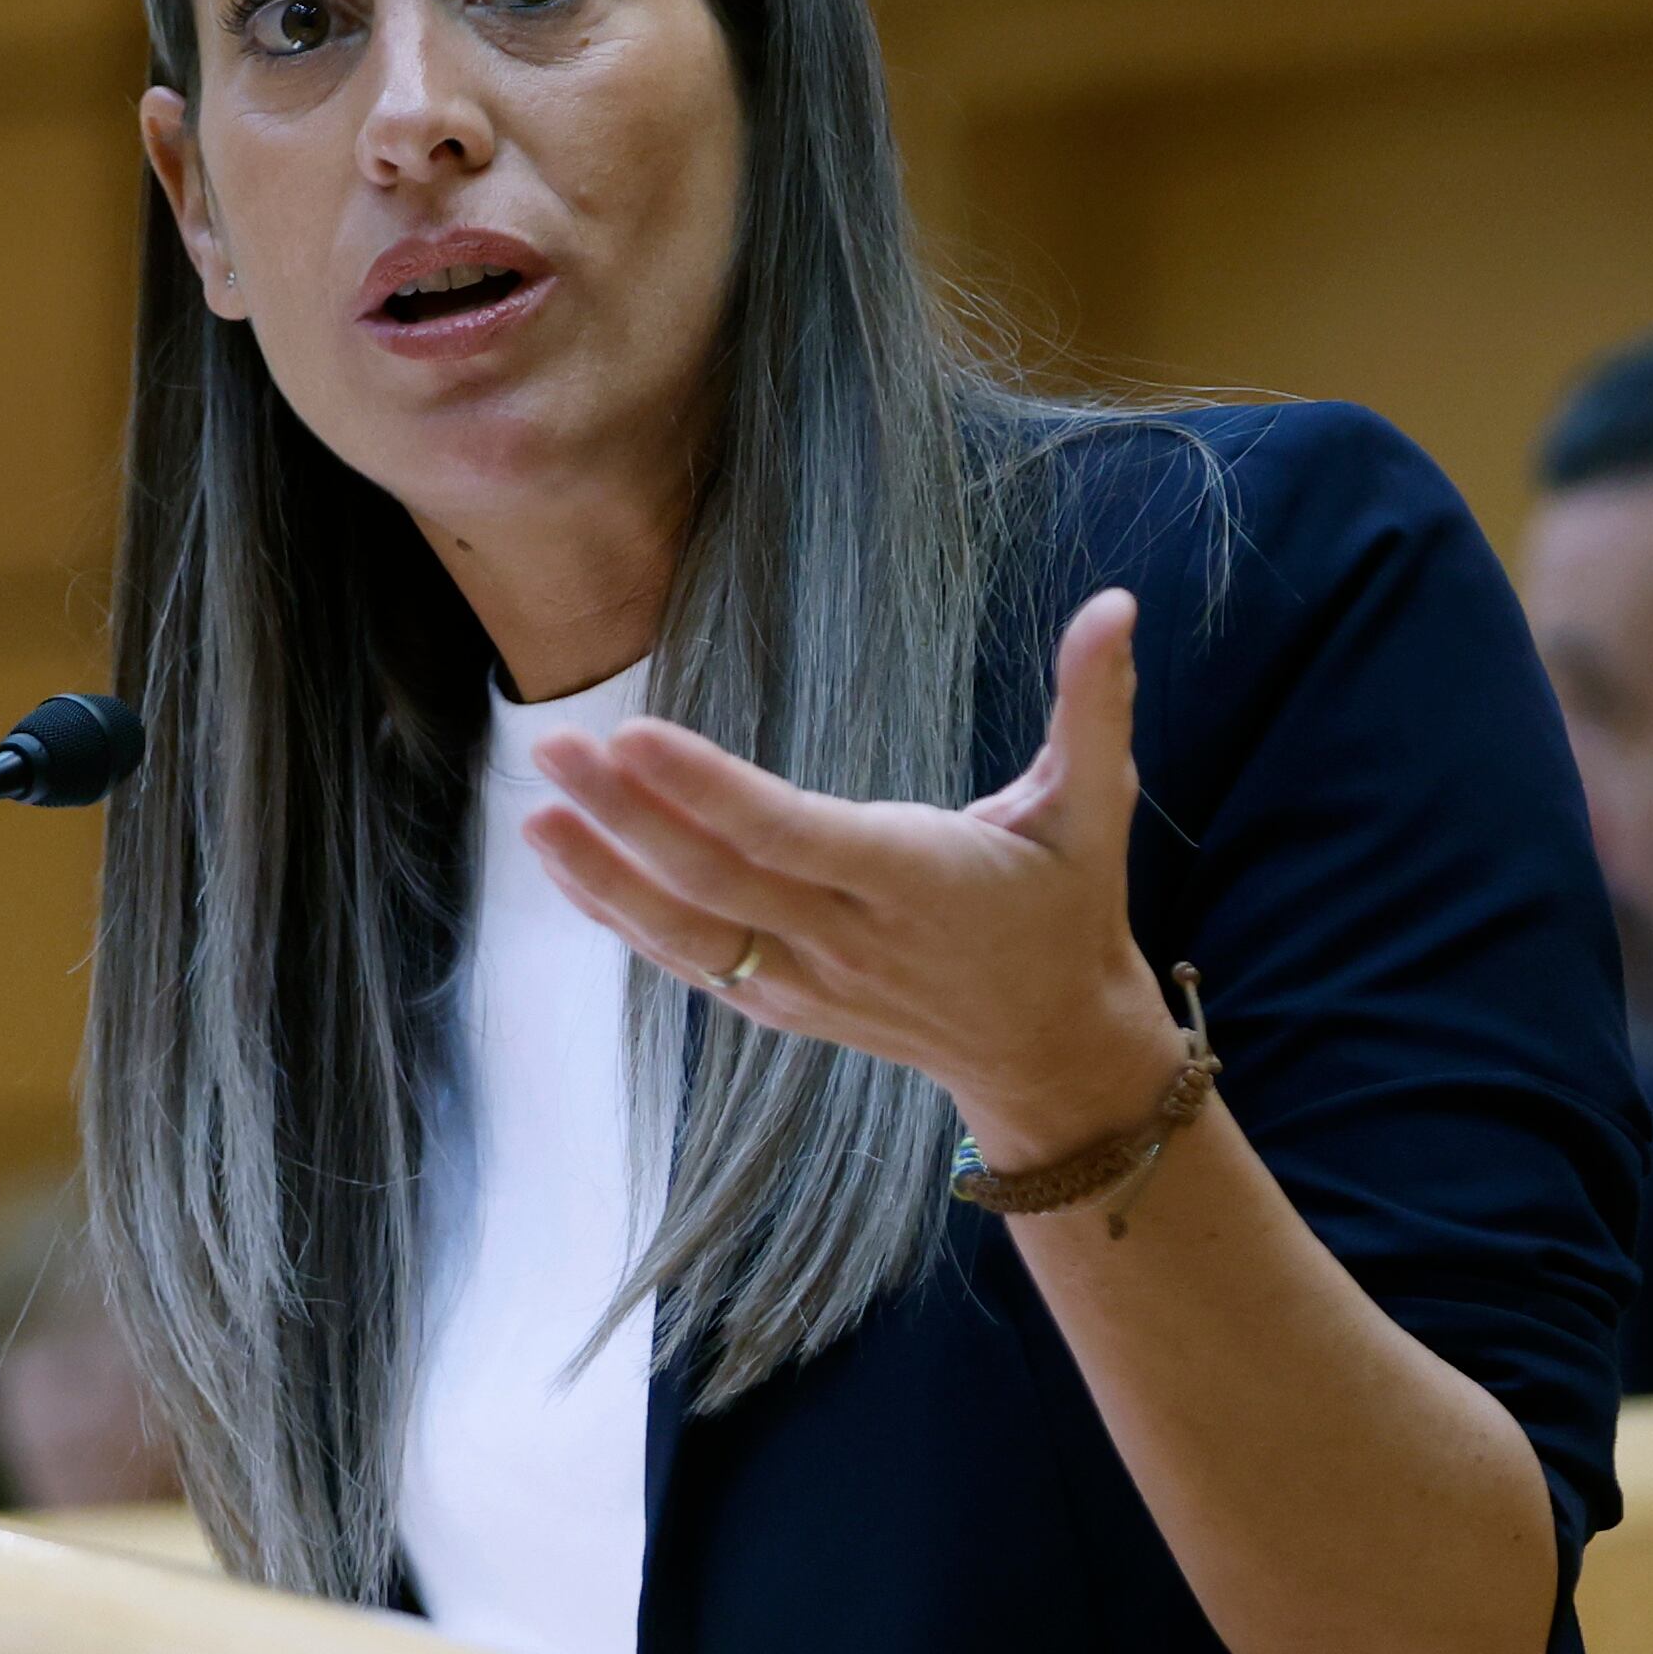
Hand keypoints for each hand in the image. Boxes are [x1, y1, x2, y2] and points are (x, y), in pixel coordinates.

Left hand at [524, 588, 1185, 1165]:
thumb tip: (1116, 604)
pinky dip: (623, 919)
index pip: (793, 833)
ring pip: (690, 933)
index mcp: (919, 879)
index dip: (709, 789)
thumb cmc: (1069, 913)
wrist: (1052, 1050)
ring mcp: (810, 980)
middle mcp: (852, 936)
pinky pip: (692, 964)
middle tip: (556, 746)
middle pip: (719, 878)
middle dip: (626, 815)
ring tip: (537, 813)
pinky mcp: (784, 1004)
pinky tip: (567, 868)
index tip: (636, 735)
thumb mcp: (1095, 812)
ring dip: (605, 875)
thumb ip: (1093, 707)